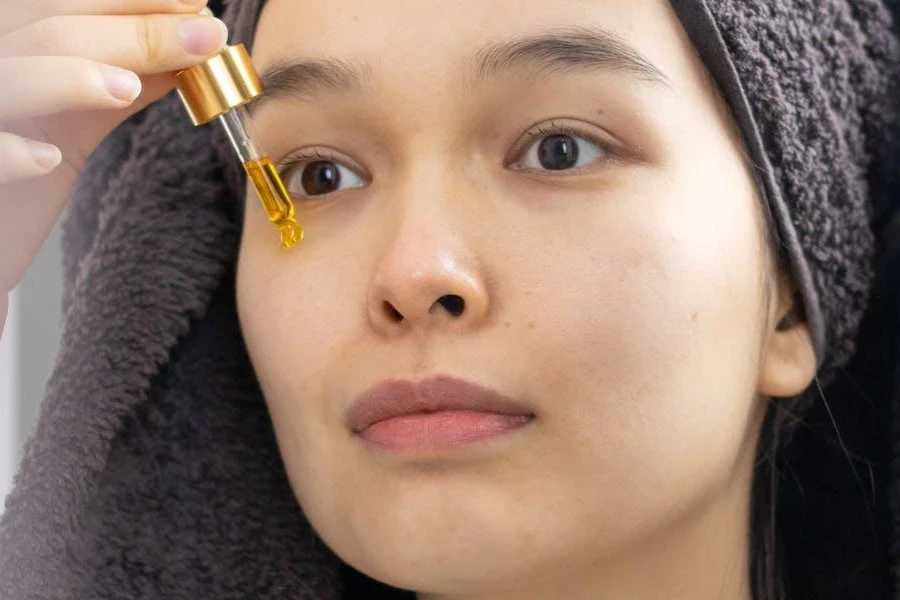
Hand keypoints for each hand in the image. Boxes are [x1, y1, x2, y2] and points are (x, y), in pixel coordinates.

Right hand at [0, 0, 227, 336]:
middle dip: (134, 33)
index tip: (199, 5)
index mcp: (14, 51)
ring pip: (12, 78)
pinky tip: (49, 160)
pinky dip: (9, 152)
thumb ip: (119, 83)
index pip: (68, 10)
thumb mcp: (74, 126)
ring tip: (126, 88)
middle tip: (204, 38)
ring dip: (70, 77)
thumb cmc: (18, 184)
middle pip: (51, 33)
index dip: (135, 4)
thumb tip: (188, 49)